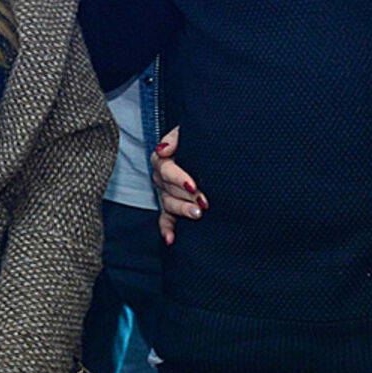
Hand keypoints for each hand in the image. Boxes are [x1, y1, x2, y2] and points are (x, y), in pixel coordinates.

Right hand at [150, 126, 205, 244]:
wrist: (209, 150)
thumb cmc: (197, 140)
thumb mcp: (187, 132)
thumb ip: (175, 137)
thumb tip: (163, 149)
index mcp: (163, 158)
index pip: (165, 169)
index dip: (178, 178)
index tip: (193, 185)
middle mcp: (162, 178)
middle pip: (167, 189)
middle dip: (186, 196)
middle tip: (203, 202)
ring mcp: (166, 194)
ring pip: (169, 204)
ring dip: (182, 210)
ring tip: (197, 214)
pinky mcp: (172, 208)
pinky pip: (165, 220)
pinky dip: (167, 230)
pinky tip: (171, 240)